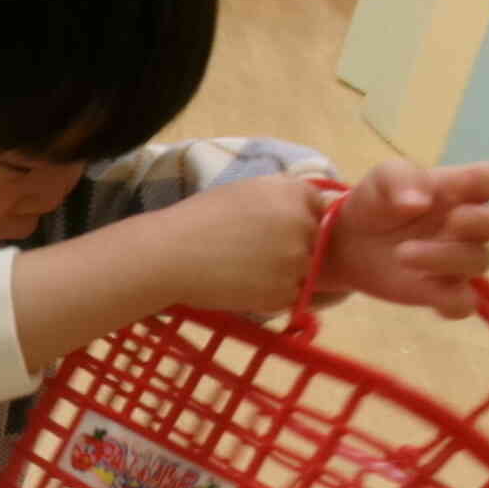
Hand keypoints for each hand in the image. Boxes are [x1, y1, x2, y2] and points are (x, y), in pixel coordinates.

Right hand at [153, 174, 329, 314]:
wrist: (169, 255)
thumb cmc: (197, 219)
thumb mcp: (245, 190)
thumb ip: (282, 197)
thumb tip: (310, 209)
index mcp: (294, 192)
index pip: (319, 209)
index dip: (298, 220)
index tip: (272, 230)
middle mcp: (303, 223)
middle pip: (314, 242)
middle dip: (292, 248)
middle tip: (253, 255)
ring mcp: (297, 260)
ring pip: (303, 271)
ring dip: (281, 275)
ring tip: (243, 272)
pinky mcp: (285, 292)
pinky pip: (288, 297)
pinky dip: (269, 296)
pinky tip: (240, 287)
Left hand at [320, 161, 488, 318]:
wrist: (347, 241)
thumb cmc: (376, 203)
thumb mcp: (381, 180)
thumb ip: (400, 179)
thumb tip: (418, 202)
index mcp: (462, 190)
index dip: (486, 181)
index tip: (451, 187)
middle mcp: (471, 225)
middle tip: (453, 221)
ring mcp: (458, 260)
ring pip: (481, 262)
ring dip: (444, 257)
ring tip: (401, 253)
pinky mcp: (441, 292)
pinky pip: (464, 304)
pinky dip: (449, 301)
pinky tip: (420, 288)